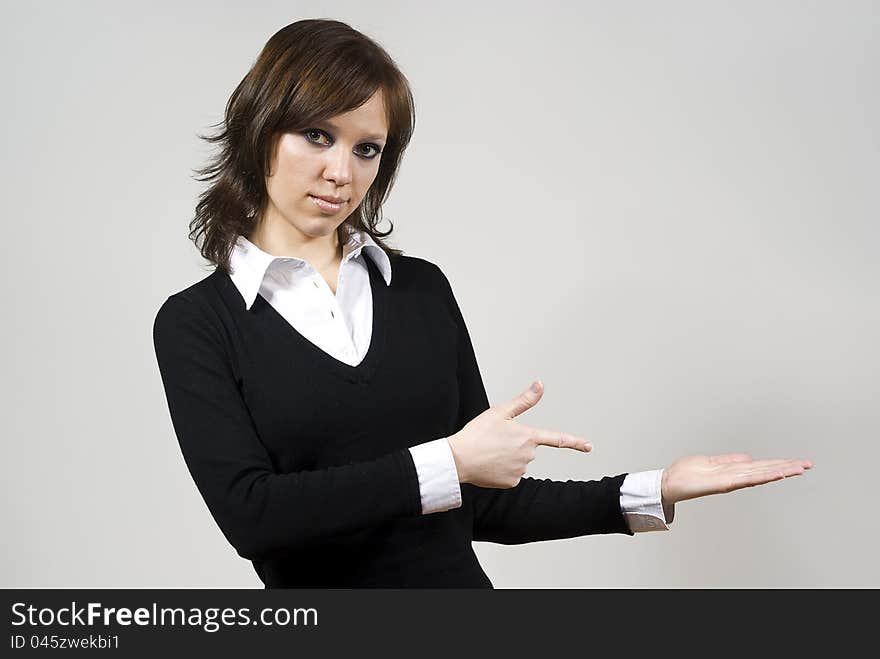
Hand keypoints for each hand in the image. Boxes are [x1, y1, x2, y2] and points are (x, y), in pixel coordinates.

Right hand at [447, 380, 591, 488]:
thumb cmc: (477, 434)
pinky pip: (511, 474)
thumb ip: (524, 400)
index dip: (575, 442)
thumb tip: (540, 384)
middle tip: (494, 440)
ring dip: (508, 457)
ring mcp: (520, 471)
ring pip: (519, 461)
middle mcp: (528, 455)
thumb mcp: (500, 411)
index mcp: (528, 436)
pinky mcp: (511, 483)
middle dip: (515, 444)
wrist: (459, 459)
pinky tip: (489, 464)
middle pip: (528, 448)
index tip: (589, 446)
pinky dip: (502, 469)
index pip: (557, 439)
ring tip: (489, 451)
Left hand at [661, 453, 813, 505]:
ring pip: (759, 474)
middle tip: (809, 464)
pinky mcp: (722, 483)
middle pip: (765, 470)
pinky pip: (744, 479)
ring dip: (780, 471)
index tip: (798, 461)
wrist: (669, 483)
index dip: (780, 463)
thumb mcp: (710, 461)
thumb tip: (748, 458)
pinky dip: (760, 476)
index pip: (761, 466)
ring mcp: (730, 480)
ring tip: (799, 468)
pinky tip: (773, 473)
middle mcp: (735, 476)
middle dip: (787, 467)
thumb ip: (729, 460)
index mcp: (733, 470)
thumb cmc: (686, 474)